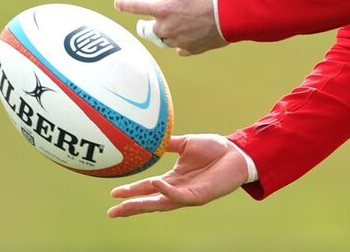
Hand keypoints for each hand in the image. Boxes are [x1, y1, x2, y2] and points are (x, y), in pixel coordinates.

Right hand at [107, 134, 249, 217]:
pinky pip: (180, 196)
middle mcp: (178, 189)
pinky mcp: (199, 195)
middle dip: (131, 207)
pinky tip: (156, 184)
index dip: (131, 191)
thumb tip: (149, 137)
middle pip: (150, 201)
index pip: (147, 187)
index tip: (113, 194)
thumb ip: (169, 144)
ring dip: (143, 205)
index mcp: (173, 178)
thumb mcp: (186, 143)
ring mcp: (188, 194)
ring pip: (161, 203)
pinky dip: (167, 192)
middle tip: (112, 212)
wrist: (237, 152)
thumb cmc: (215, 149)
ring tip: (125, 206)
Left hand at [115, 0, 225, 55]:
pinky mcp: (191, 49)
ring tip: (171, 28)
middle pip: (148, 30)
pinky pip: (179, 49)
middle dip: (146, 26)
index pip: (136, 7)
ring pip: (163, 41)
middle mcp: (166, 28)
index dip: (125, 4)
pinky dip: (180, 44)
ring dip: (164, 34)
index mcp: (163, 9)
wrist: (232, 14)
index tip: (118, 4)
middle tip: (146, 24)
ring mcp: (178, 41)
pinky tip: (186, 38)